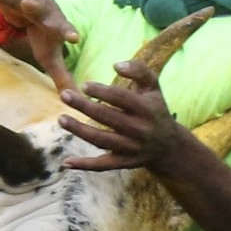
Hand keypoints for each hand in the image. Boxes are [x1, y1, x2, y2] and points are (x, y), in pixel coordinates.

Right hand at [0, 0, 80, 90]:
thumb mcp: (51, 57)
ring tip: (15, 0)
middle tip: (31, 6)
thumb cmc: (45, 34)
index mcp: (54, 25)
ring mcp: (24, 1)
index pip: (63, 29)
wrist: (35, 4)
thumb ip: (63, 78)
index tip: (74, 37)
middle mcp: (42, 10)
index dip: (68, 32)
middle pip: (40, 11)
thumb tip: (75, 101)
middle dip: (35, 9)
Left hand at [57, 58, 188, 170]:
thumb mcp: (153, 88)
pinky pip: (102, 165)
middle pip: (108, 118)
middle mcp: (139, 130)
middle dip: (84, 107)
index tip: (84, 85)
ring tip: (61, 119)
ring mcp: (131, 148)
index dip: (102, 91)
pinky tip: (65, 162)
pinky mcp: (123, 163)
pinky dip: (84, 165)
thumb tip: (116, 64)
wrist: (168, 146)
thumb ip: (139, 70)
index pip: (121, 98)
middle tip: (64, 95)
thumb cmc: (155, 109)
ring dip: (79, 131)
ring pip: (102, 140)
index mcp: (147, 109)